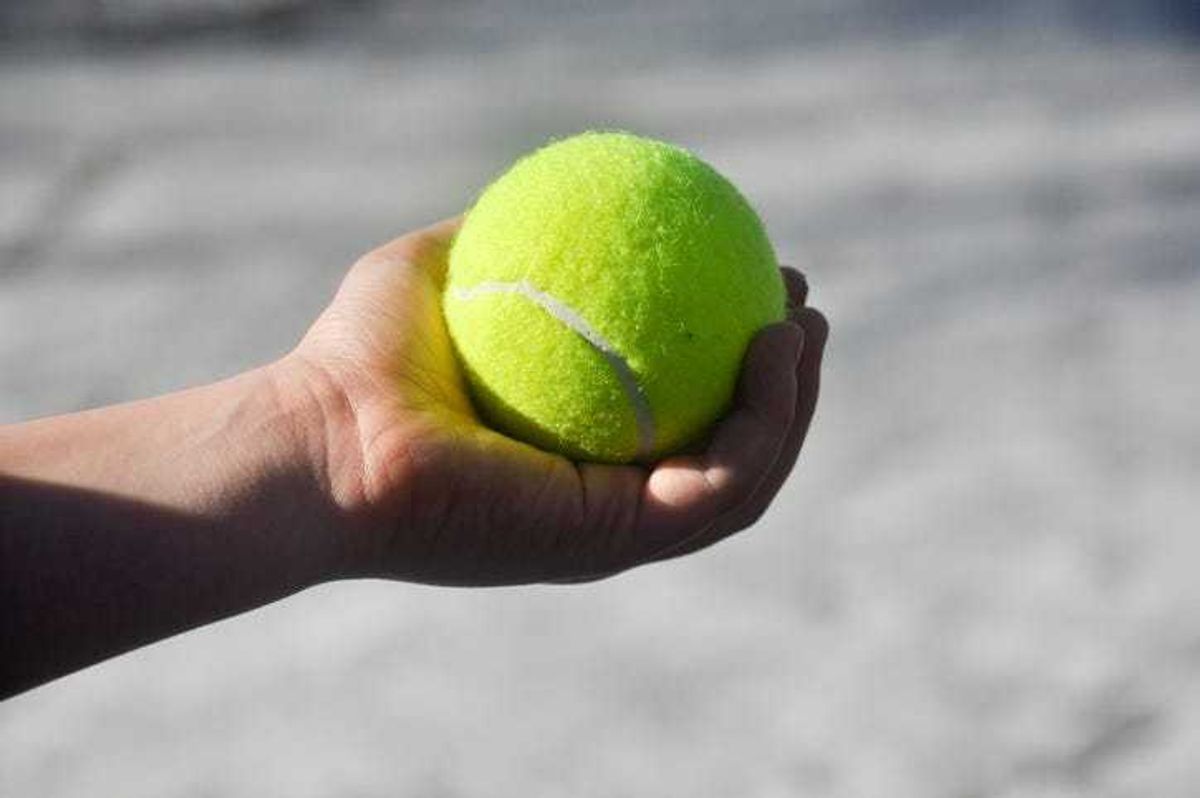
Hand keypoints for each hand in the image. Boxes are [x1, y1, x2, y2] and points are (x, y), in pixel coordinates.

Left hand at [288, 218, 828, 585]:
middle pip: (731, 458)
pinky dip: (764, 421)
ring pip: (746, 479)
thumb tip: (548, 196)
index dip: (731, 367)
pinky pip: (722, 483)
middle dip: (785, 391)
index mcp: (577, 464)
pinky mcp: (618, 540)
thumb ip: (493, 238)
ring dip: (793, 406)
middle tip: (801, 313)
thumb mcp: (433, 269)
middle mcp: (606, 506)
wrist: (320, 436)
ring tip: (804, 327)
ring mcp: (616, 533)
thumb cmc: (356, 361)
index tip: (758, 293)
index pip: (681, 422)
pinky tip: (770, 346)